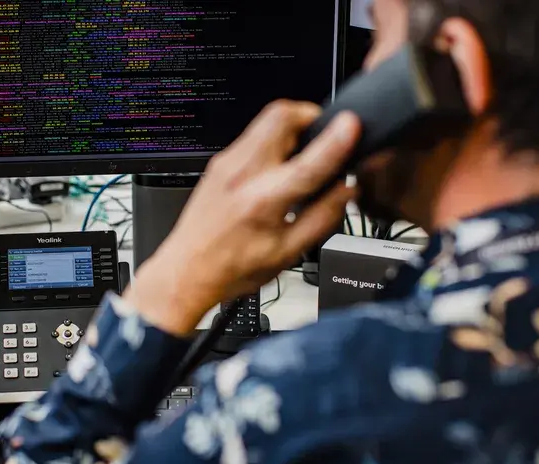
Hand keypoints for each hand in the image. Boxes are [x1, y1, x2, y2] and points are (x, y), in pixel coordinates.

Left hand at [125, 101, 360, 334]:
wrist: (187, 271)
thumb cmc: (231, 268)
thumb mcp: (287, 253)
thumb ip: (322, 217)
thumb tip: (347, 190)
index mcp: (263, 202)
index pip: (307, 163)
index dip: (336, 141)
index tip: (352, 125)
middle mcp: (242, 175)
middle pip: (281, 116)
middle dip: (310, 117)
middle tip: (323, 136)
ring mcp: (227, 164)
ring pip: (265, 120)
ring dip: (291, 127)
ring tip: (302, 154)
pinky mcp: (218, 163)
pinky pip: (252, 136)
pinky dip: (273, 140)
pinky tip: (278, 167)